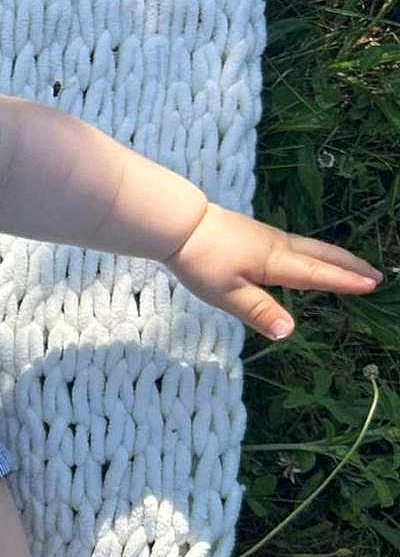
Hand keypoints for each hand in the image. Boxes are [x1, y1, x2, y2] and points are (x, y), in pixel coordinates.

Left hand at [162, 202, 382, 338]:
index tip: (372, 285)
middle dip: (351, 266)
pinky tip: (310, 257)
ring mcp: (268, 237)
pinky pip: (296, 244)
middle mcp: (279, 246)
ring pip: (311, 247)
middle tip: (377, 275)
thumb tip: (289, 331)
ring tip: (353, 266)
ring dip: (336, 256)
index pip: (317, 274)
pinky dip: (315, 251)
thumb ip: (259, 311)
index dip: (345, 281)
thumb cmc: (202, 261)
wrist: (180, 225)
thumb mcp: (228, 294)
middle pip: (323, 255)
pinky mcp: (256, 234)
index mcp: (276, 262)